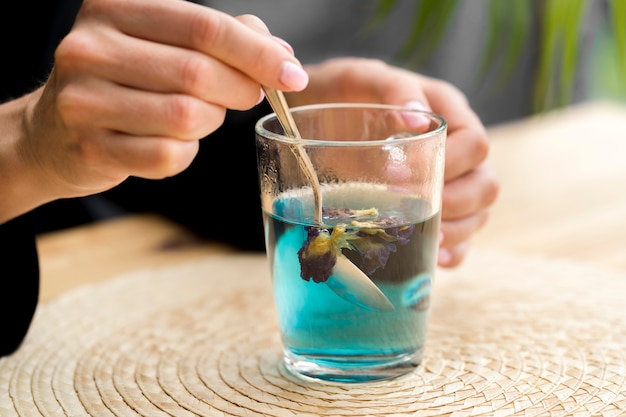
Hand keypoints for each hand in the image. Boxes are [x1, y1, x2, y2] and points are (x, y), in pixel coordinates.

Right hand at [1, 0, 307, 222]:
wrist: (58, 130)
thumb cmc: (127, 79)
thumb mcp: (166, 42)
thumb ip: (223, 38)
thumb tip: (280, 52)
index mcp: (115, 8)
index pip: (204, 27)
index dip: (258, 53)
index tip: (293, 74)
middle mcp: (90, 48)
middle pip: (197, 72)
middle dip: (240, 90)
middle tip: (248, 96)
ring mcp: (84, 100)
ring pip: (186, 117)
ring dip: (211, 122)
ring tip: (202, 116)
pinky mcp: (90, 147)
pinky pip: (167, 157)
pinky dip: (186, 153)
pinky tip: (175, 142)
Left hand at [288, 57, 499, 266]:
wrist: (313, 115)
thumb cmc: (339, 93)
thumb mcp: (362, 78)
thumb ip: (393, 89)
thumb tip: (416, 120)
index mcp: (447, 113)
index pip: (475, 144)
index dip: (449, 165)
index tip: (399, 177)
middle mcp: (456, 149)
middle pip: (486, 184)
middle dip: (455, 204)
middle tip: (409, 210)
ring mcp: (448, 182)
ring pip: (479, 214)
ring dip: (456, 231)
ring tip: (422, 240)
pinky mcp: (432, 209)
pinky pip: (460, 239)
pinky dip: (452, 252)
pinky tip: (431, 255)